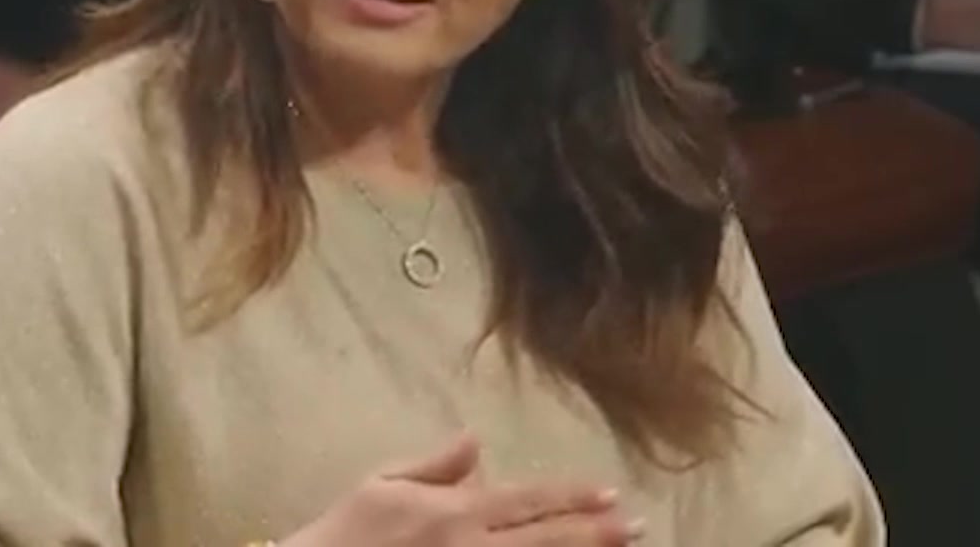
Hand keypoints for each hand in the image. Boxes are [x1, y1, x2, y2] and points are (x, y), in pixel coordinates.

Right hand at [280, 433, 642, 546]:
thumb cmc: (340, 535)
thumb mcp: (379, 484)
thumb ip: (432, 466)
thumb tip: (473, 442)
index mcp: (451, 511)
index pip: (526, 502)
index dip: (571, 498)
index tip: (610, 494)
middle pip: (545, 539)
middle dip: (596, 533)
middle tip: (638, 526)